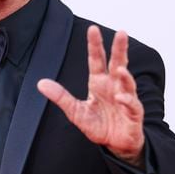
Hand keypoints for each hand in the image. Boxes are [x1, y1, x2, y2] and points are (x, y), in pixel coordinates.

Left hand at [37, 25, 144, 166]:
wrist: (115, 145)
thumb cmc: (98, 125)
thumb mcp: (75, 112)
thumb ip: (61, 97)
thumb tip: (41, 83)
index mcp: (99, 83)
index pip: (97, 60)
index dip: (95, 45)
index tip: (93, 29)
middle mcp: (114, 87)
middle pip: (118, 63)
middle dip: (120, 49)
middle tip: (121, 33)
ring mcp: (125, 99)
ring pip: (128, 83)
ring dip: (125, 76)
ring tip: (121, 69)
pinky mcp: (133, 114)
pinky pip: (132, 105)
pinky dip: (127, 100)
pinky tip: (121, 98)